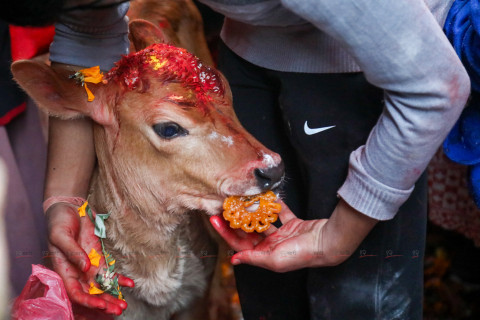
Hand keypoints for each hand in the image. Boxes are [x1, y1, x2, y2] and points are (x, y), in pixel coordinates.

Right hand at [46, 202, 133, 315]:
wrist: (70, 207)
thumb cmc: (59, 221)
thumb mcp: (60, 235)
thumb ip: (72, 252)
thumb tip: (85, 267)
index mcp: (64, 269)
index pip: (75, 292)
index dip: (87, 300)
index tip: (100, 304)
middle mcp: (77, 272)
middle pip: (91, 293)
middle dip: (104, 304)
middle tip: (118, 310)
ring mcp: (89, 265)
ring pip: (102, 286)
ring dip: (112, 297)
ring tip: (124, 306)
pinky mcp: (99, 257)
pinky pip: (110, 272)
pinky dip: (119, 279)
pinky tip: (129, 284)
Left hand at [210, 199, 376, 272]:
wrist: (326, 243)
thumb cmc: (301, 254)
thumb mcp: (273, 259)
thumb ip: (253, 258)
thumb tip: (233, 259)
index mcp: (265, 255)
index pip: (240, 243)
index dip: (226, 232)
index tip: (214, 219)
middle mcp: (272, 245)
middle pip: (249, 231)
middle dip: (236, 219)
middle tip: (224, 206)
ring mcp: (282, 233)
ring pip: (263, 220)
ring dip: (254, 210)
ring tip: (242, 199)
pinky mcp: (293, 223)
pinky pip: (281, 212)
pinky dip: (275, 204)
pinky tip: (267, 196)